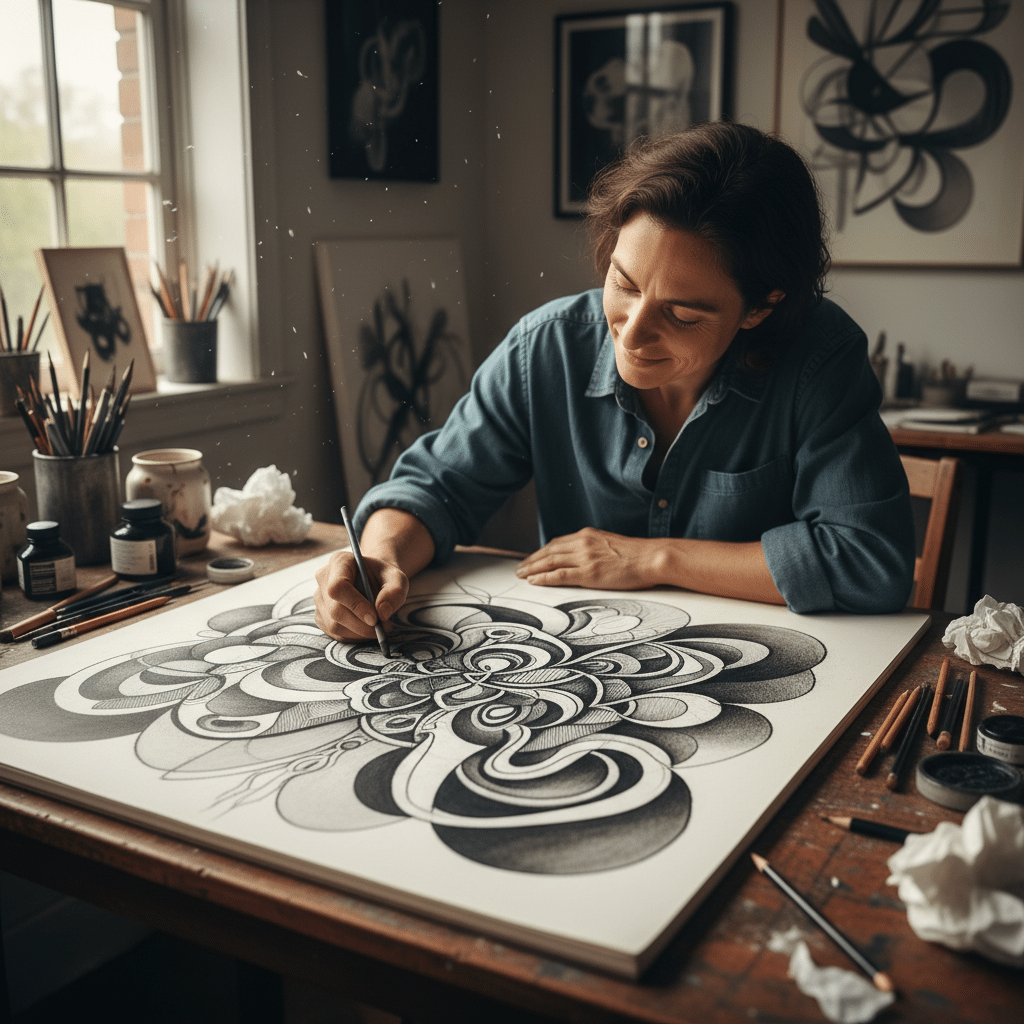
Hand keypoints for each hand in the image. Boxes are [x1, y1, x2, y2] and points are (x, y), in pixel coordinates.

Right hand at [314, 549, 408, 640]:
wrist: (373, 580)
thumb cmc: (384, 577)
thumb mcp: (397, 578)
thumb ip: (394, 592)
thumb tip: (382, 613)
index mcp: (339, 562)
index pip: (338, 587)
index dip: (355, 605)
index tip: (375, 618)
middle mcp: (324, 579)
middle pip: (335, 610)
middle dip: (361, 625)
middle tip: (382, 628)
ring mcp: (319, 598)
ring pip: (333, 625)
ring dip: (359, 633)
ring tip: (378, 628)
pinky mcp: (321, 615)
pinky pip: (334, 633)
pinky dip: (353, 636)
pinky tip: (367, 630)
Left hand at [514, 528, 663, 590]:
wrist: (652, 558)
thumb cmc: (637, 555)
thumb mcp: (610, 545)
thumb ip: (594, 548)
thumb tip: (585, 558)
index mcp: (588, 535)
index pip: (557, 543)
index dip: (542, 552)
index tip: (533, 558)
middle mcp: (582, 543)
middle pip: (549, 551)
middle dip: (532, 560)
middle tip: (520, 568)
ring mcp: (585, 558)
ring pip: (550, 562)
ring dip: (532, 568)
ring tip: (521, 575)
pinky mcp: (589, 573)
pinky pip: (560, 575)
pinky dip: (544, 578)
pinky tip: (534, 581)